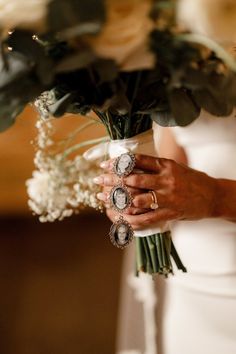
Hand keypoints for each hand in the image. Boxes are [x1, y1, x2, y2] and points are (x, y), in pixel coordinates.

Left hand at [94, 154, 216, 229]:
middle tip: (98, 180)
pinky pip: (146, 219)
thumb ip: (154, 166)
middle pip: (133, 180)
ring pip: (136, 199)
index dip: (118, 162)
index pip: (137, 161)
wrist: (213, 195)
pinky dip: (130, 219)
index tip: (104, 164)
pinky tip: (119, 218)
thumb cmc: (191, 180)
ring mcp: (167, 198)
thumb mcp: (174, 167)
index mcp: (166, 165)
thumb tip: (130, 165)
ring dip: (117, 200)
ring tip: (104, 198)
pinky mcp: (169, 213)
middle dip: (112, 180)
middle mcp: (165, 180)